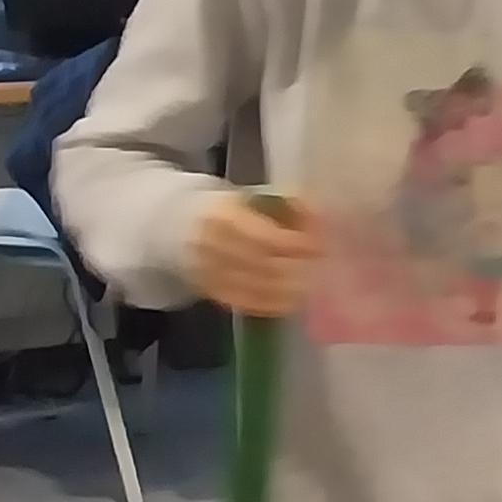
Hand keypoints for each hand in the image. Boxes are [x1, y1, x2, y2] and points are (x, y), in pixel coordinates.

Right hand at [189, 192, 320, 317]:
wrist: (178, 226)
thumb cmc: (228, 210)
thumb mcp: (251, 197)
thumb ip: (285, 205)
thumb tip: (320, 214)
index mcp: (222, 215)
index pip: (265, 236)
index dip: (295, 244)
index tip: (319, 246)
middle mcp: (211, 245)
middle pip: (263, 264)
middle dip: (298, 268)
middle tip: (323, 268)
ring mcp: (208, 271)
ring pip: (256, 287)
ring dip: (290, 289)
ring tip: (314, 285)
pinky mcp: (210, 291)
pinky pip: (246, 303)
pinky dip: (273, 304)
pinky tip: (294, 300)